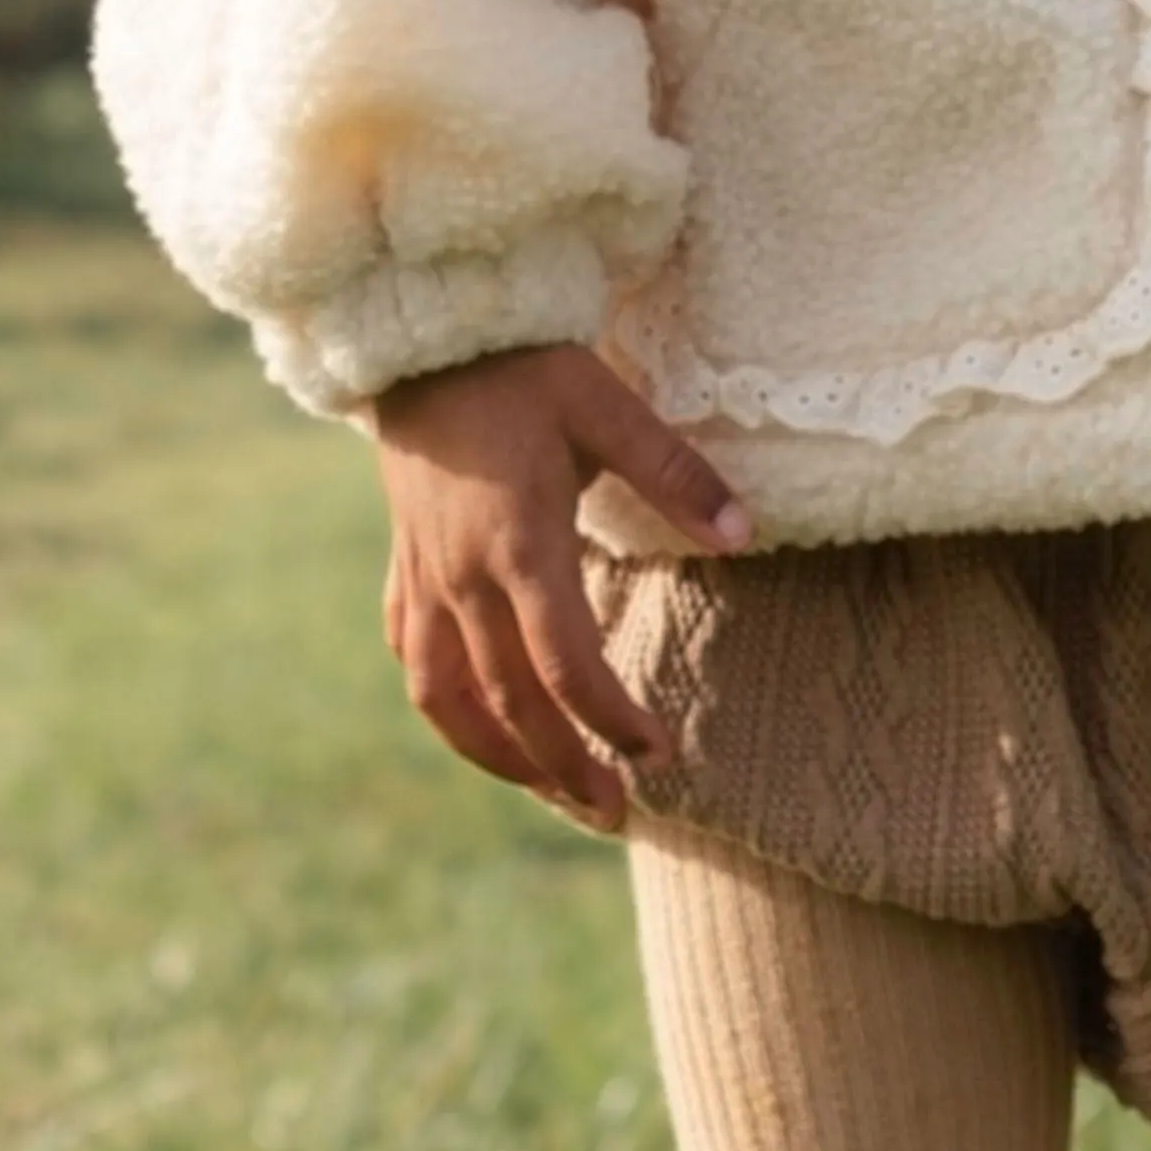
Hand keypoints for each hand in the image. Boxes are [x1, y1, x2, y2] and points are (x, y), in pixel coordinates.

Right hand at [369, 343, 752, 824]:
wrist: (424, 338)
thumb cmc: (524, 368)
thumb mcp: (608, 406)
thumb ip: (676, 473)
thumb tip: (746, 531)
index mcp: (519, 543)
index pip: (564, 663)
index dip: (610, 717)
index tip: (656, 751)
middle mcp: (463, 577)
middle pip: (509, 703)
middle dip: (563, 766)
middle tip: (614, 812)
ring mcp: (424, 579)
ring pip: (449, 700)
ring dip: (499, 757)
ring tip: (551, 792)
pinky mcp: (403, 570)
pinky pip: (417, 664)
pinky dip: (450, 710)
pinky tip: (481, 727)